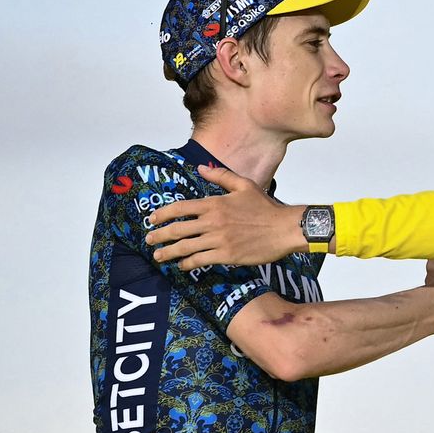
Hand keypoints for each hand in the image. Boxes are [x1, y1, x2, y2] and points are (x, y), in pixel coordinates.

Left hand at [145, 165, 301, 268]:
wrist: (284, 228)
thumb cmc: (266, 208)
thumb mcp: (244, 185)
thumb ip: (221, 176)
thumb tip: (201, 167)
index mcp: (214, 203)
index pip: (180, 208)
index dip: (163, 214)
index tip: (152, 219)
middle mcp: (213, 221)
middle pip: (178, 229)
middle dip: (159, 236)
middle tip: (149, 240)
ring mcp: (219, 239)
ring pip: (185, 247)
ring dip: (169, 252)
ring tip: (159, 256)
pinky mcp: (226, 255)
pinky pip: (200, 260)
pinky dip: (188, 263)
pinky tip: (182, 265)